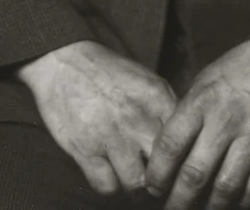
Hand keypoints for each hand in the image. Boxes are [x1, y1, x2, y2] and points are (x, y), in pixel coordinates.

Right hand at [17, 40, 176, 196]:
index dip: (183, 159)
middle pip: (165, 167)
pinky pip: (107, 187)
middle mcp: (138, 118)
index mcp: (157, 97)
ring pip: (137, 184)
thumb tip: (185, 139)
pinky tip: (109, 175)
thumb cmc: (109, 73)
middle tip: (158, 182)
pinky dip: (110, 186)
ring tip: (134, 181)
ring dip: (136, 188)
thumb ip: (166, 108)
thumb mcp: (146, 80)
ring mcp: (111, 136)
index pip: (185, 140)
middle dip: (162, 180)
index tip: (179, 167)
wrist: (64, 61)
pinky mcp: (85, 150)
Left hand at [144, 40, 249, 209]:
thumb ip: (189, 113)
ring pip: (224, 188)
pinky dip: (240, 202)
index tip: (153, 187)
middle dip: (178, 201)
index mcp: (202, 100)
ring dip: (209, 207)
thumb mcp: (205, 80)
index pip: (171, 145)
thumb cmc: (239, 68)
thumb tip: (169, 149)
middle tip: (172, 209)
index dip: (157, 173)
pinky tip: (231, 202)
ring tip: (200, 209)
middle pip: (194, 175)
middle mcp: (225, 121)